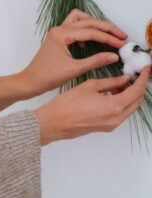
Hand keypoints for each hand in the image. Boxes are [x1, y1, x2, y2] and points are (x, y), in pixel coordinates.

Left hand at [19, 9, 126, 97]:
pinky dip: (85, 31)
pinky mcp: (58, 38)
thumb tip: (114, 56)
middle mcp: (59, 29)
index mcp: (61, 34)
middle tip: (121, 35)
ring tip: (108, 34)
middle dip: (106, 28)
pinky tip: (89, 43)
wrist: (30, 82)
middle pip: (88, 21)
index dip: (108, 37)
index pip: (91, 31)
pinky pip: (74, 27)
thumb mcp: (75, 70)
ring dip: (95, 25)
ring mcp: (58, 32)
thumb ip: (95, 61)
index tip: (121, 43)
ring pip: (80, 20)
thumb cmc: (48, 77)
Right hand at [35, 67, 150, 144]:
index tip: (145, 69)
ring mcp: (112, 124)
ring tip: (120, 82)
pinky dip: (122, 102)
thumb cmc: (68, 104)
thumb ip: (110, 82)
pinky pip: (121, 114)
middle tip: (134, 74)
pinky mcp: (106, 127)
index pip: (137, 90)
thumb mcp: (90, 86)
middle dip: (138, 87)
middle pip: (137, 101)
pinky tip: (113, 93)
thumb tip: (124, 78)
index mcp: (115, 106)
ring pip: (130, 108)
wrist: (54, 122)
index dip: (143, 78)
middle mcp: (117, 118)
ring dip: (129, 95)